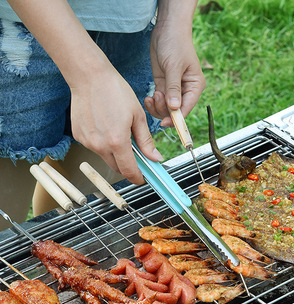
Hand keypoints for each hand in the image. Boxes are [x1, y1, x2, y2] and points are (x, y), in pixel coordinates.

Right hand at [6, 0, 163, 184]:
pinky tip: (106, 127)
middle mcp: (100, 145)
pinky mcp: (79, 136)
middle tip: (137, 157)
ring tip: (120, 133)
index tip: (143, 177)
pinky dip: (103, 144)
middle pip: (117, 167)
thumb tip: (154, 158)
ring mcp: (87, 142)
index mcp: (117, 141)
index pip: (129, 171)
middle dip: (128, 166)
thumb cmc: (115, 91)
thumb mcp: (138, 116)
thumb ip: (146, 141)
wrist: (88, 76)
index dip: (137, 177)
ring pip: (105, 157)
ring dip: (115, 153)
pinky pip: (95, 147)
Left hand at [144, 3, 205, 124]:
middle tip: (156, 98)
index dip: (176, 118)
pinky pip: (159, 102)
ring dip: (157, 107)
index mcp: (194, 87)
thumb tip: (174, 108)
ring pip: (166, 109)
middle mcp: (185, 91)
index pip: (186, 109)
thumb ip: (173, 88)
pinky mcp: (164, 86)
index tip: (164, 122)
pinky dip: (153, 103)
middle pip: (176, 112)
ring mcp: (174, 90)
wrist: (167, 28)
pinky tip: (149, 97)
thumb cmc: (175, 43)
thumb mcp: (173, 66)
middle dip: (164, 110)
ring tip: (152, 96)